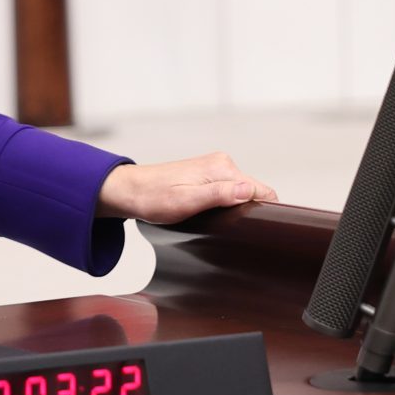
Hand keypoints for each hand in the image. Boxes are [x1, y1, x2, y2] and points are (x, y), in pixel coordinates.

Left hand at [96, 153, 277, 224]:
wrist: (130, 191)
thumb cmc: (154, 197)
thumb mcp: (187, 201)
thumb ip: (220, 194)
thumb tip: (250, 191)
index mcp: (222, 168)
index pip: (262, 190)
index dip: (264, 211)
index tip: (256, 229)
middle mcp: (222, 164)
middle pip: (254, 191)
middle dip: (250, 211)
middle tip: (234, 230)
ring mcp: (215, 169)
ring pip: (243, 193)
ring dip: (237, 208)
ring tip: (223, 224)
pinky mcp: (208, 176)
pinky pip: (230, 191)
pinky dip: (228, 204)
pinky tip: (216, 216)